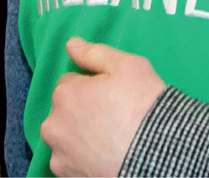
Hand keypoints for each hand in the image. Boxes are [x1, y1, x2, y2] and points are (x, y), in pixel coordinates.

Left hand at [42, 38, 165, 176]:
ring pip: (66, 137)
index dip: (93, 86)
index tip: (112, 94)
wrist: (155, 152)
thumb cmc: (142, 104)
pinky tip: (104, 153)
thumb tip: (71, 44)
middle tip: (112, 116)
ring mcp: (58, 154)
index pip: (71, 82)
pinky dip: (82, 157)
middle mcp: (53, 124)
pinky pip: (70, 160)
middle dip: (82, 110)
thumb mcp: (128, 66)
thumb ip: (95, 53)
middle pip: (65, 111)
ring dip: (80, 135)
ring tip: (110, 138)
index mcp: (65, 94)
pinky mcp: (65, 175)